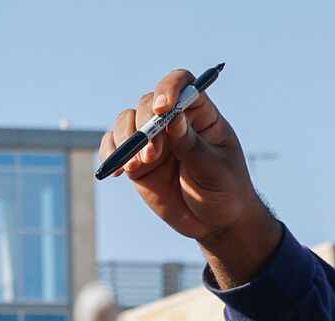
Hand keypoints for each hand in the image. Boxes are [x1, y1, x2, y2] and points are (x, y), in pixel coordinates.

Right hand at [111, 68, 275, 283]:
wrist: (214, 223)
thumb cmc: (224, 190)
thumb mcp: (213, 168)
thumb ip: (191, 144)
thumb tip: (172, 117)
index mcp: (200, 113)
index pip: (182, 84)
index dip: (169, 88)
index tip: (163, 107)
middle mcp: (173, 120)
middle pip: (147, 103)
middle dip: (144, 125)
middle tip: (151, 155)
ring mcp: (153, 139)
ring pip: (126, 121)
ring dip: (126, 140)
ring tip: (135, 167)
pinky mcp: (137, 161)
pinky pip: (114, 147)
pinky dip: (110, 154)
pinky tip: (115, 171)